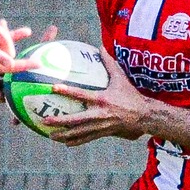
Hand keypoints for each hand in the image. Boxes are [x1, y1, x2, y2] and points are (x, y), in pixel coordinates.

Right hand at [0, 17, 53, 74]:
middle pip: (9, 54)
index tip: (39, 64)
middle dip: (7, 41)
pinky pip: (2, 38)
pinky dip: (8, 32)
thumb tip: (11, 64)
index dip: (24, 66)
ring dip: (6, 34)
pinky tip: (14, 26)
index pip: (9, 69)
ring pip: (6, 45)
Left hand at [39, 48, 153, 145]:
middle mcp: (100, 114)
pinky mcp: (104, 133)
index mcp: (102, 99)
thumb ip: (109, 63)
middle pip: (76, 120)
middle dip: (59, 121)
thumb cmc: (131, 95)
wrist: (144, 115)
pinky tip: (66, 143)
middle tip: (45, 120)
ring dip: (64, 135)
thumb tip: (100, 46)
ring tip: (50, 136)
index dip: (67, 91)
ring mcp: (101, 126)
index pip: (81, 94)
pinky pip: (87, 138)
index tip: (54, 87)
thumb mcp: (121, 78)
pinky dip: (76, 141)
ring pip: (79, 133)